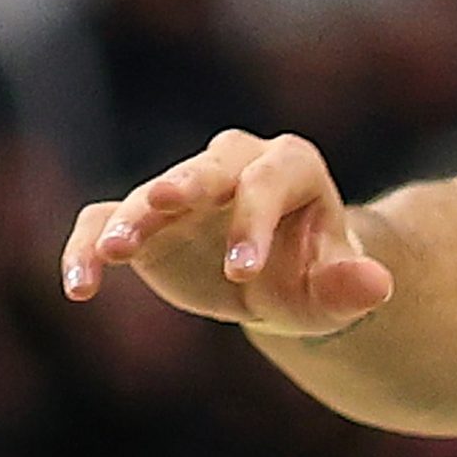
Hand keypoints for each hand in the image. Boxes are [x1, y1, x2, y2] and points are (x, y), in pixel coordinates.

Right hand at [60, 131, 397, 337]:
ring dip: (131, 217)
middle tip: (163, 201)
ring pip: (152, 191)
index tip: (241, 273)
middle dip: (186, 185)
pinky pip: (104, 219)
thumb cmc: (313, 279)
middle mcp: (235, 164)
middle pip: (207, 167)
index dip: (256, 222)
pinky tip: (78, 286)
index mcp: (292, 168)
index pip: (271, 182)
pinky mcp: (146, 219)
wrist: (278, 280)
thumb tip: (378, 286)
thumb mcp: (334, 292)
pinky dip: (87, 245)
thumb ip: (351, 288)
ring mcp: (185, 189)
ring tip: (112, 251)